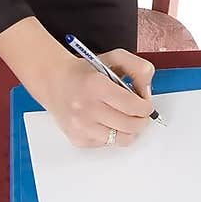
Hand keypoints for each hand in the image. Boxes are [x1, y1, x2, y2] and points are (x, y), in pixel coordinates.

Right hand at [40, 47, 155, 148]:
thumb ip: (138, 69)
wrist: (54, 81)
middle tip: (138, 112)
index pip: (134, 107)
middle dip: (141, 119)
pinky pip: (108, 144)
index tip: (144, 102)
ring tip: (123, 116)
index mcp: (97, 86)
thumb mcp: (114, 58)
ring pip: (122, 139)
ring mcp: (81, 127)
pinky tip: (105, 120)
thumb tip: (147, 92)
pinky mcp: (78, 139)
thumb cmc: (85, 72)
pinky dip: (112, 133)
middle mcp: (86, 109)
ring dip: (128, 129)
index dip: (146, 106)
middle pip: (131, 126)